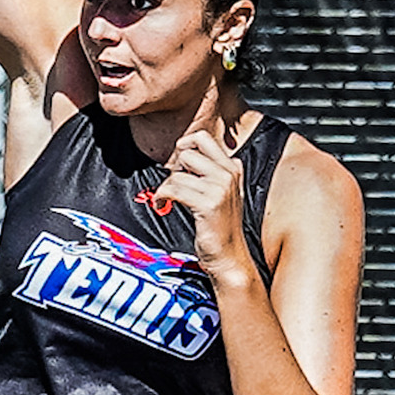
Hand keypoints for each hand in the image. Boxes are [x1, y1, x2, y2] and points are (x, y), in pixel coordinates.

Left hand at [153, 128, 251, 280]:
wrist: (229, 256)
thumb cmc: (221, 226)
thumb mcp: (223, 192)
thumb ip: (211, 169)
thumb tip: (186, 151)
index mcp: (233, 167)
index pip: (202, 138)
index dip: (184, 147)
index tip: (178, 166)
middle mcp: (228, 174)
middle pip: (187, 152)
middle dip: (174, 168)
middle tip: (175, 184)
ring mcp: (220, 189)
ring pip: (178, 173)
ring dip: (166, 186)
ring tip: (167, 198)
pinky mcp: (208, 205)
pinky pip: (173, 189)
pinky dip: (161, 197)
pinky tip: (162, 205)